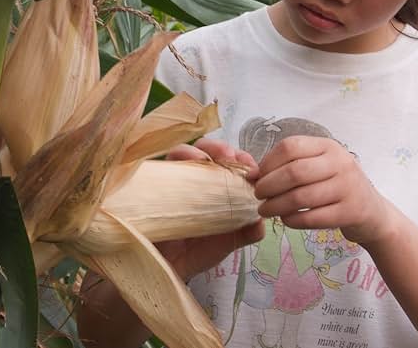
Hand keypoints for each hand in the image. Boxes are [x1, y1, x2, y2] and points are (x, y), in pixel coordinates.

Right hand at [156, 138, 264, 279]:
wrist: (170, 267)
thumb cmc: (200, 251)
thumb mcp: (229, 241)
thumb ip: (248, 231)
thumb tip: (260, 220)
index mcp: (219, 187)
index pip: (232, 162)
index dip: (242, 160)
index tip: (251, 169)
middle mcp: (197, 179)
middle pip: (208, 150)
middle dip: (220, 148)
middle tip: (228, 157)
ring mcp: (176, 179)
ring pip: (185, 151)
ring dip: (197, 150)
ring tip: (205, 159)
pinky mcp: (157, 183)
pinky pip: (164, 163)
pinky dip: (176, 158)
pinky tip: (184, 163)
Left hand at [253, 135, 394, 245]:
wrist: (373, 212)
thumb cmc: (336, 186)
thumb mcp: (319, 167)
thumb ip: (289, 166)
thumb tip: (252, 173)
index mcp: (328, 146)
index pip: (291, 146)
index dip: (268, 162)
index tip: (257, 176)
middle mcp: (341, 163)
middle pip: (294, 172)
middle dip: (269, 186)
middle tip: (258, 196)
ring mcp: (348, 187)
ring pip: (301, 197)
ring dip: (276, 206)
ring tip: (265, 211)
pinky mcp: (350, 212)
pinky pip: (312, 218)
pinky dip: (292, 220)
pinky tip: (286, 220)